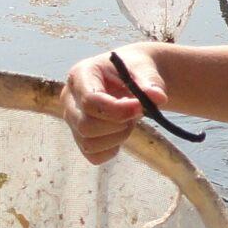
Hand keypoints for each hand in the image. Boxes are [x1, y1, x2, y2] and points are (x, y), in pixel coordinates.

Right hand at [59, 46, 163, 164]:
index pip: (89, 101)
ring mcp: (72, 120)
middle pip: (85, 126)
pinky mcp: (79, 137)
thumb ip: (150, 83)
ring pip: (89, 144)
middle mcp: (69, 99)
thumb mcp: (144, 71)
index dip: (117, 110)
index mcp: (80, 74)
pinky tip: (121, 132)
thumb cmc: (134, 71)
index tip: (140, 107)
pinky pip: (93, 156)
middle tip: (136, 112)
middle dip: (117, 124)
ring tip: (129, 120)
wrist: (130, 77)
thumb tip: (158, 98)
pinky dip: (112, 149)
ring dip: (117, 137)